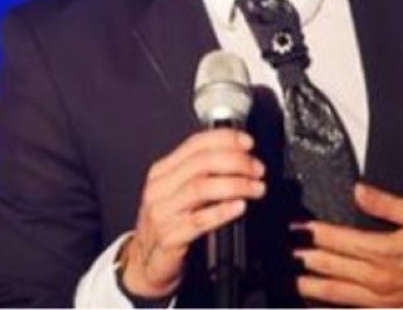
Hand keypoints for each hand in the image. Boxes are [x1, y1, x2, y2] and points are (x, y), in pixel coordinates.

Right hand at [120, 129, 265, 297]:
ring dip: (235, 185)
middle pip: (200, 164)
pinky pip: (199, 221)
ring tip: (256, 188)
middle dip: (235, 162)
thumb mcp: (176, 193)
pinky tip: (239, 207)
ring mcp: (162, 213)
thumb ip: (198, 175)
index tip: (247, 142)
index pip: (194, 145)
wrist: (145, 262)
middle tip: (257, 169)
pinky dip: (222, 211)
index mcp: (162, 172)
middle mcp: (159, 188)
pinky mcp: (169, 237)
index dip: (224, 140)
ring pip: (201, 188)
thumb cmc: (167, 224)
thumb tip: (237, 157)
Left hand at [294, 183, 402, 306]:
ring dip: (311, 285)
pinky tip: (318, 302)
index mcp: (384, 251)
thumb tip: (358, 190)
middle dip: (304, 257)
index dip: (312, 232)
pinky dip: (332, 306)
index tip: (294, 226)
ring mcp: (382, 300)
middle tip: (284, 251)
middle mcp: (378, 279)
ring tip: (292, 278)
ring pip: (336, 293)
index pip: (336, 239)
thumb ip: (386, 204)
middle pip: (330, 266)